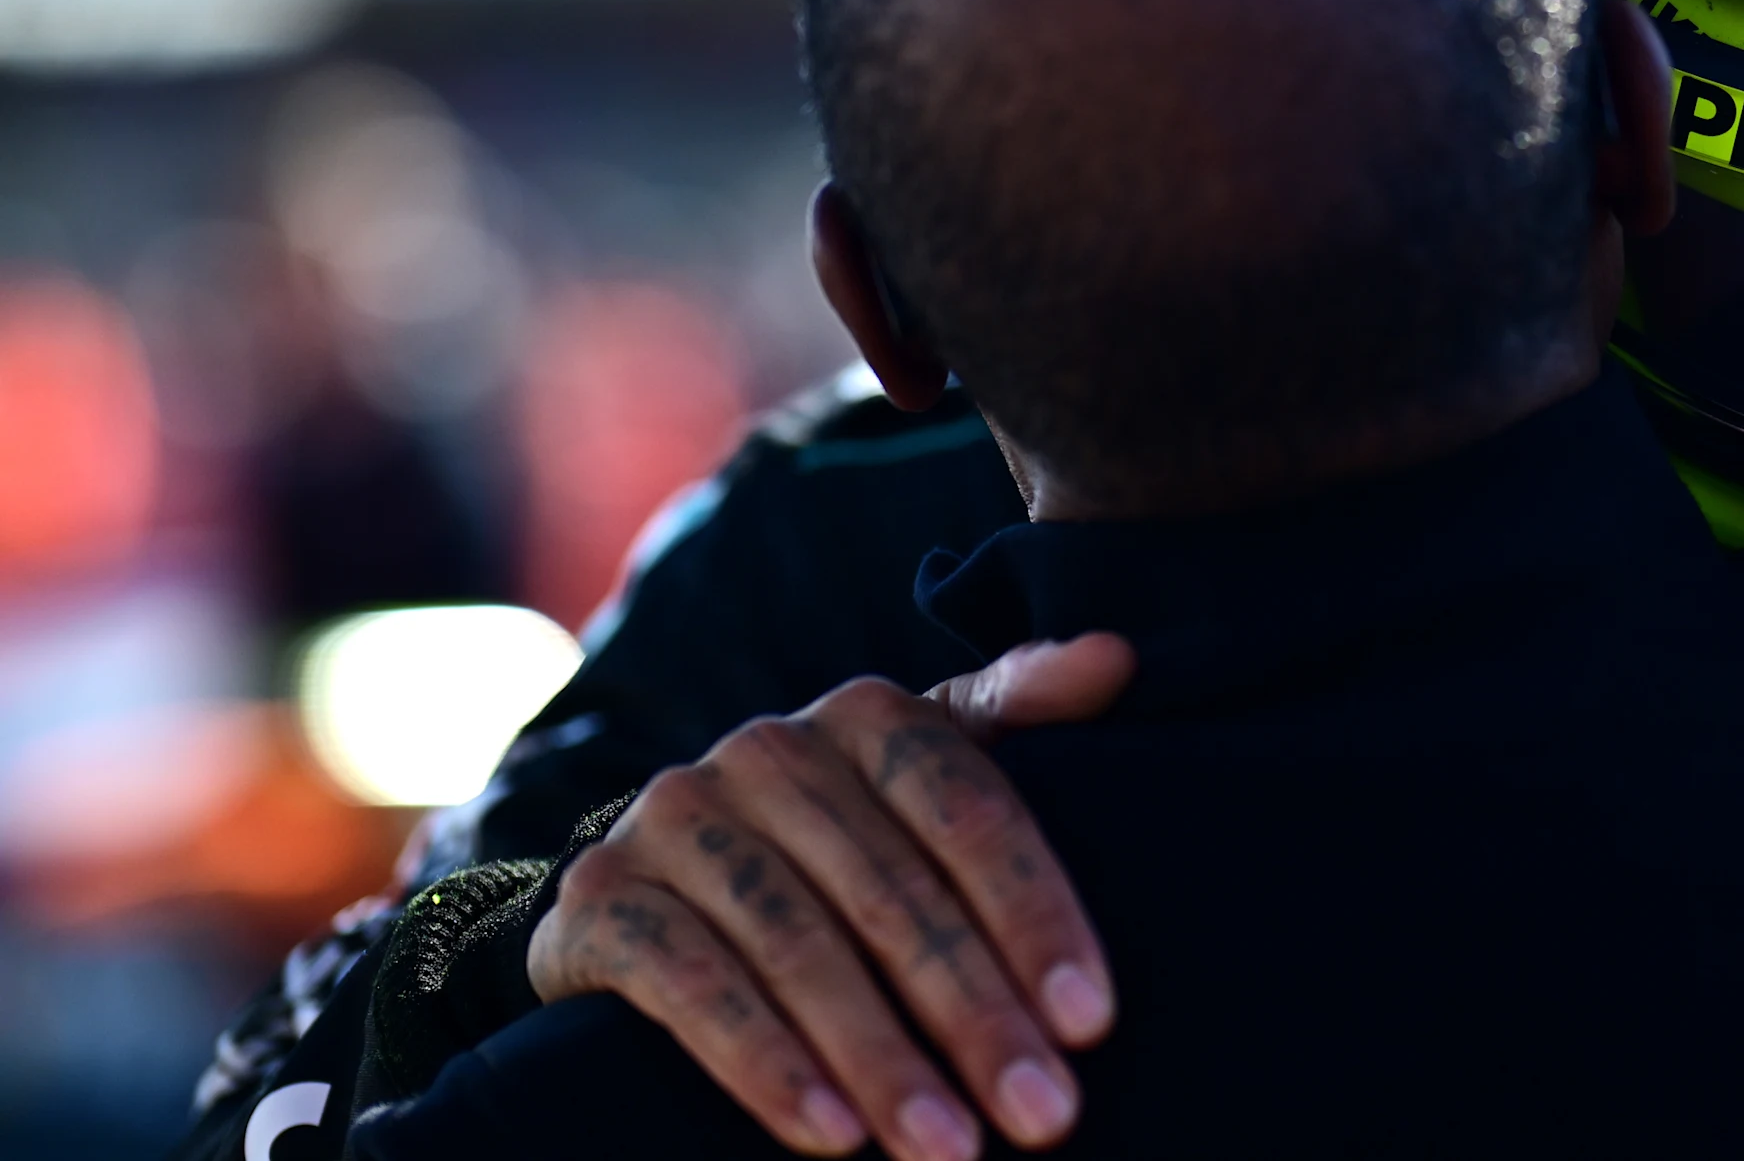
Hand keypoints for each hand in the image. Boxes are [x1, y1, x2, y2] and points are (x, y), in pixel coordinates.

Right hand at [527, 634, 1136, 1159]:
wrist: (654, 887)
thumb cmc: (837, 839)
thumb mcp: (926, 771)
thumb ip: (1014, 712)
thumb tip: (1115, 659)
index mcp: (866, 717)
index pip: (970, 815)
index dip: (1036, 918)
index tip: (1091, 1023)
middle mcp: (766, 750)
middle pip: (894, 896)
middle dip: (976, 1017)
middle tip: (1042, 1118)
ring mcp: (674, 818)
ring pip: (800, 950)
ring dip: (881, 1061)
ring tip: (948, 1149)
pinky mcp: (600, 898)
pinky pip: (690, 987)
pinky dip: (765, 1066)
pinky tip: (830, 1139)